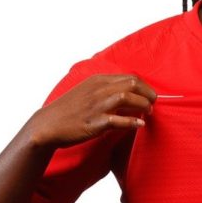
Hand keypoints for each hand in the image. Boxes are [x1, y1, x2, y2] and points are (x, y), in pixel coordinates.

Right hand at [25, 74, 156, 148]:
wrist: (48, 125)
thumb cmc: (69, 109)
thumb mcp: (87, 90)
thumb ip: (105, 89)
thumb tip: (127, 93)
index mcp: (98, 80)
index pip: (130, 77)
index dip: (144, 86)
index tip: (150, 95)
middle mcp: (98, 90)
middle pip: (132, 84)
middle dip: (148, 93)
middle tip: (153, 102)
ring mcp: (96, 106)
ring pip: (127, 97)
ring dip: (143, 104)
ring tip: (149, 111)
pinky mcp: (94, 122)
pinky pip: (118, 120)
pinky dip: (132, 122)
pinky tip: (140, 124)